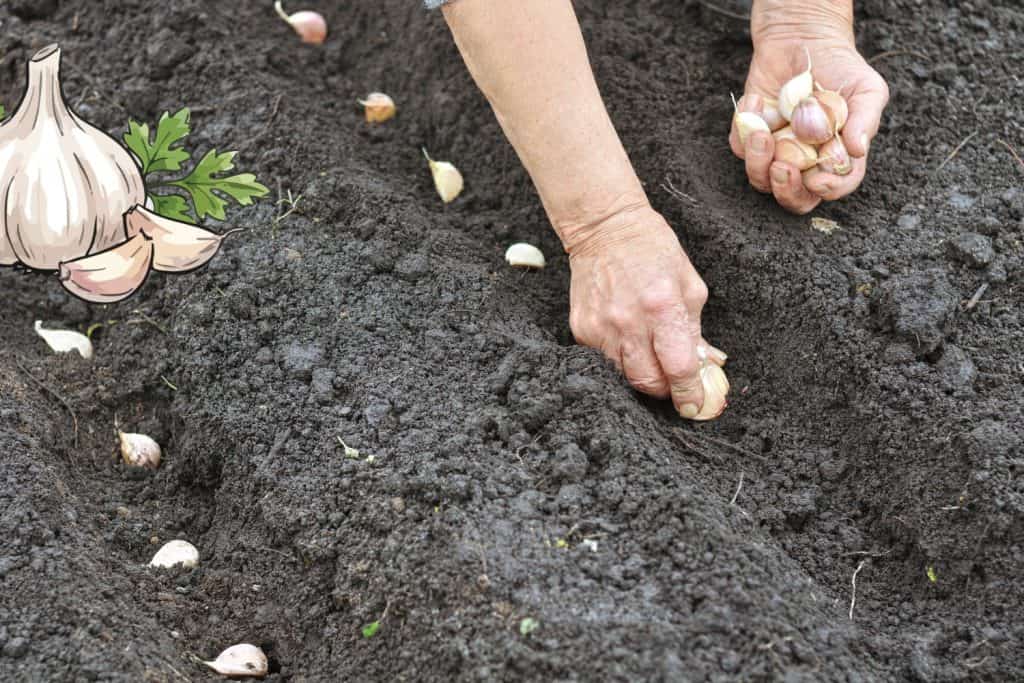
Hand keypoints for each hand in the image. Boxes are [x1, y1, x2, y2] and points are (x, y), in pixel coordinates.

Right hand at [566, 203, 727, 419]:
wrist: (604, 229)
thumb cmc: (653, 250)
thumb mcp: (689, 285)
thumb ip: (696, 329)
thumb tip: (707, 365)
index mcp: (662, 307)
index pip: (679, 367)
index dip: (689, 393)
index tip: (695, 405)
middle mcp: (628, 321)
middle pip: (647, 382)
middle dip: (665, 389)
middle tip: (674, 382)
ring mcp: (600, 327)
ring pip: (624, 376)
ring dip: (642, 374)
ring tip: (650, 356)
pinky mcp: (581, 329)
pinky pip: (603, 361)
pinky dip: (620, 359)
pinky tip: (627, 339)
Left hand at [729, 1, 888, 213]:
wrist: (804, 39)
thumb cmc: (842, 68)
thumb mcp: (866, 89)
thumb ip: (865, 120)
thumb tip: (858, 150)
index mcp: (836, 158)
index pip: (836, 186)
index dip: (828, 189)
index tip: (818, 180)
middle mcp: (805, 162)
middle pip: (793, 197)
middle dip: (786, 190)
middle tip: (783, 168)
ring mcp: (776, 152)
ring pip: (760, 178)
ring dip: (758, 162)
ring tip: (762, 134)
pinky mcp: (750, 136)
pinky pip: (738, 146)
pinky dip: (743, 128)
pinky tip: (757, 100)